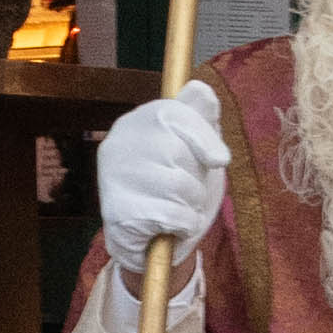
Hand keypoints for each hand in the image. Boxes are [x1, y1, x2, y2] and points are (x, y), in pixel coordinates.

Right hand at [97, 82, 229, 277]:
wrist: (152, 243)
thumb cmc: (177, 191)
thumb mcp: (195, 150)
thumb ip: (199, 118)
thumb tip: (200, 89)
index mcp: (135, 123)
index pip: (172, 111)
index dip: (203, 136)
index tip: (219, 159)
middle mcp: (117, 145)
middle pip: (176, 149)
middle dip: (195, 177)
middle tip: (187, 192)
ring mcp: (113, 179)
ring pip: (176, 184)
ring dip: (192, 204)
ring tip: (179, 209)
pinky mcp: (116, 214)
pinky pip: (171, 214)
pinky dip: (183, 224)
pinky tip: (172, 227)